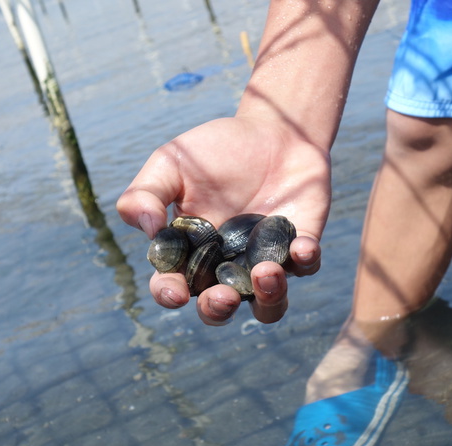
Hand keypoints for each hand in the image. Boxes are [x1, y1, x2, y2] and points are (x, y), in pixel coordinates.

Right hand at [117, 115, 330, 324]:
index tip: (176, 292)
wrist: (273, 129)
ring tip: (266, 272)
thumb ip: (145, 193)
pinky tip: (301, 244)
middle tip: (224, 296)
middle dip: (219, 310)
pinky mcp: (301, 246)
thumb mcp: (171, 162)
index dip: (170, 295)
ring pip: (268, 304)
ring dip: (268, 298)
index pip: (174, 285)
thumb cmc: (215, 150)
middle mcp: (227, 265)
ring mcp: (266, 260)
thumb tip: (148, 230)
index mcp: (191, 252)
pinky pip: (306, 266)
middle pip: (220, 307)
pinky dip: (305, 260)